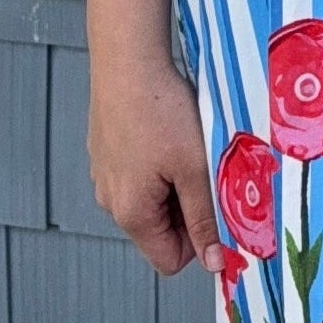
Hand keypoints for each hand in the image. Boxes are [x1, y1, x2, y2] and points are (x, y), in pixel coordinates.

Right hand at [86, 35, 219, 276]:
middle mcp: (110, 200)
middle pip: (161, 230)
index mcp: (131, 212)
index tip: (218, 211)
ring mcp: (104, 176)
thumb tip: (215, 262)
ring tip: (185, 149)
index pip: (169, 260)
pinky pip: (138, 176)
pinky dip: (158, 165)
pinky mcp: (105, 153)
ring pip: (152, 201)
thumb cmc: (160, 109)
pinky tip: (166, 135)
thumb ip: (205, 219)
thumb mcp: (195, 169)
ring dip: (175, 185)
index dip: (199, 242)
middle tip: (204, 172)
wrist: (128, 60)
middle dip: (188, 209)